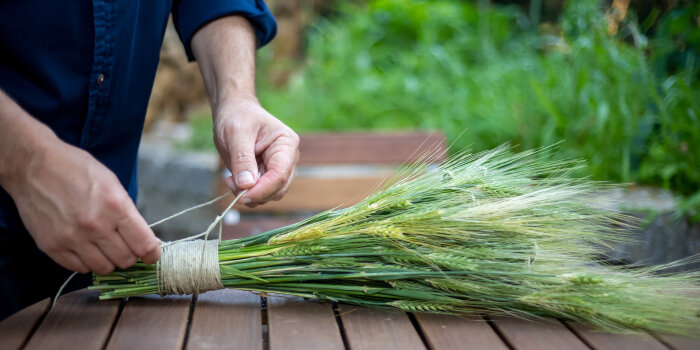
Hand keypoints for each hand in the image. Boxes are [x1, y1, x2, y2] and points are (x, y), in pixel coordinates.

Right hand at [2, 139, 160, 273]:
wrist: (33, 166)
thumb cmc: (76, 169)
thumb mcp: (112, 183)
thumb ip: (127, 212)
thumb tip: (143, 238)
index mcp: (115, 206)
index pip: (144, 245)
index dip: (152, 253)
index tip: (151, 254)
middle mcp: (95, 226)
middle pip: (125, 260)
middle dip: (130, 255)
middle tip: (125, 246)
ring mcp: (71, 238)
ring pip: (103, 268)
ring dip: (108, 260)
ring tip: (103, 246)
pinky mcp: (52, 246)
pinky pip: (78, 268)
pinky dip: (86, 261)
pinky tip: (85, 247)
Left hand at [214, 96, 298, 206]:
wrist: (234, 111)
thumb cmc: (238, 116)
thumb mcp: (236, 133)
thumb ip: (242, 159)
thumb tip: (247, 185)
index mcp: (287, 143)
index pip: (280, 174)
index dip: (262, 189)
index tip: (242, 196)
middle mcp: (287, 159)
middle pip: (278, 189)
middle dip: (255, 193)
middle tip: (231, 184)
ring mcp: (278, 169)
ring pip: (270, 195)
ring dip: (249, 194)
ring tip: (230, 179)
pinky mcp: (267, 176)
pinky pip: (260, 193)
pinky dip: (246, 193)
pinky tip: (234, 181)